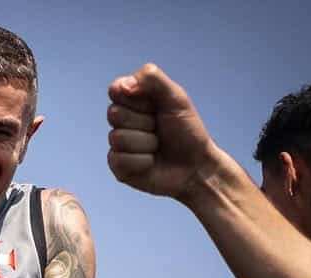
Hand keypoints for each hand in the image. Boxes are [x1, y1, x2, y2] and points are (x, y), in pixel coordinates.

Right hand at [107, 63, 221, 201]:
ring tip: (158, 146)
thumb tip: (121, 86)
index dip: (137, 99)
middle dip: (145, 122)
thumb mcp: (175, 97)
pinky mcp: (117, 166)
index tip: (155, 106)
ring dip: (147, 143)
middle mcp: (122, 120)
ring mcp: (118, 143)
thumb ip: (151, 79)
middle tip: (160, 128)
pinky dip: (142, 162)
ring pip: (118, 138)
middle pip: (115, 114)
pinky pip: (119, 159)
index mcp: (133, 100)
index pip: (116, 89)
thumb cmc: (187, 131)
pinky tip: (151, 163)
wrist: (196, 166)